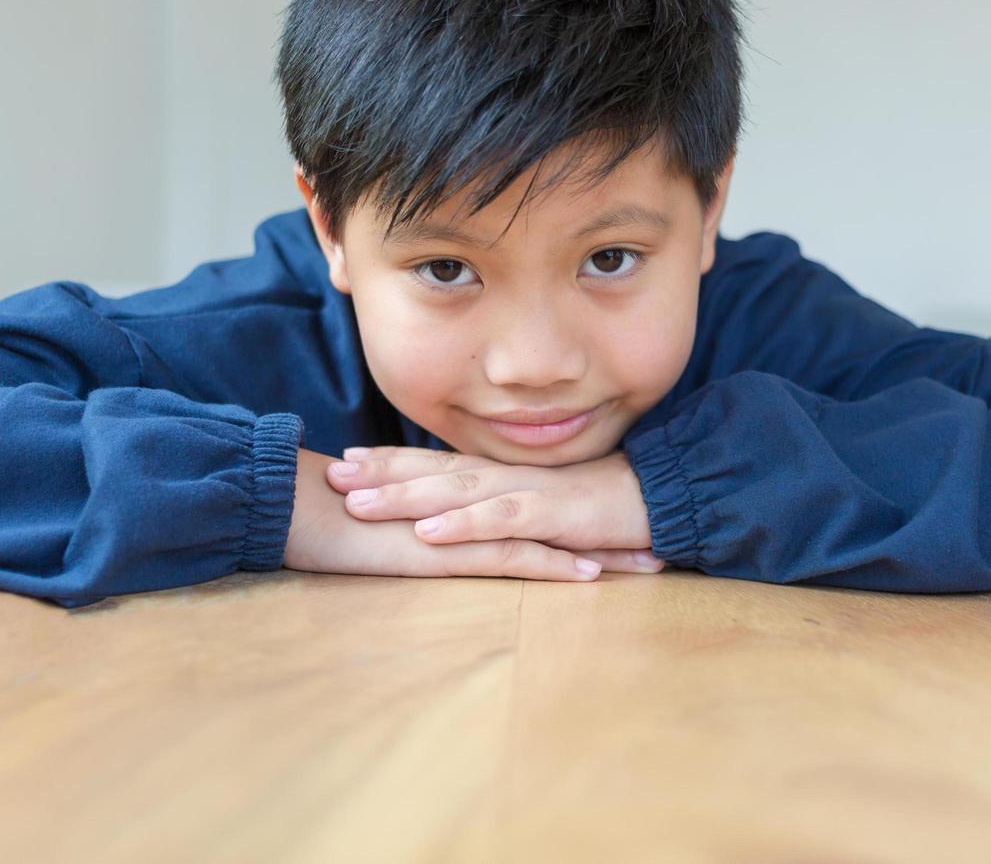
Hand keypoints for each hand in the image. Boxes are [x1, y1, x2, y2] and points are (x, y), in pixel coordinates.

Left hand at [324, 444, 660, 565]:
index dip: (390, 461)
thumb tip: (461, 520)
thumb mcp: (542, 510)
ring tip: (359, 501)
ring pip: (458, 491)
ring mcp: (529, 493)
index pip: (437, 463)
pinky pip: (502, 520)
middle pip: (434, 470)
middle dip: (380, 472)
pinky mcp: (554, 516)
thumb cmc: (600, 509)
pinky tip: (430, 532)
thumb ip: (505, 510)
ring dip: (407, 495)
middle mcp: (508, 478)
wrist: (660, 501)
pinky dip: (465, 524)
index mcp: (503, 476)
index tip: (344, 460)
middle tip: (330, 472)